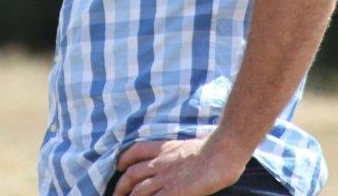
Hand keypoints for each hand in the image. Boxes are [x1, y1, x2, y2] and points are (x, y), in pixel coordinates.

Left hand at [112, 139, 243, 195]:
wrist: (221, 152)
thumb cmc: (214, 149)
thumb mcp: (189, 147)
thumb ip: (177, 157)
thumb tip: (177, 165)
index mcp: (164, 149)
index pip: (137, 150)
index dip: (124, 158)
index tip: (120, 166)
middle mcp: (160, 163)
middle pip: (132, 174)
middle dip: (121, 185)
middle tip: (116, 193)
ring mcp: (165, 178)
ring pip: (138, 190)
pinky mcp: (173, 192)